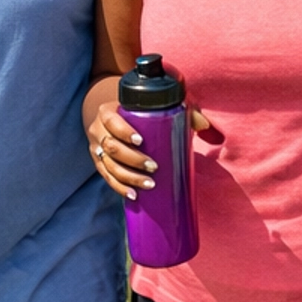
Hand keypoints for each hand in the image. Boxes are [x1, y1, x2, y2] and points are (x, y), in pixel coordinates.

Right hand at [87, 102, 207, 199]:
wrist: (116, 118)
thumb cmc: (141, 112)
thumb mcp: (158, 107)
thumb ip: (182, 112)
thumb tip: (205, 126)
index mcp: (108, 112)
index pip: (112, 121)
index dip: (124, 132)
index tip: (140, 141)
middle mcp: (98, 130)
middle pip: (111, 148)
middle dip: (132, 160)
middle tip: (153, 167)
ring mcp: (96, 149)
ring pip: (109, 166)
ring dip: (128, 178)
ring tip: (148, 184)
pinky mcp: (99, 164)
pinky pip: (107, 178)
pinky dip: (120, 187)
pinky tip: (133, 194)